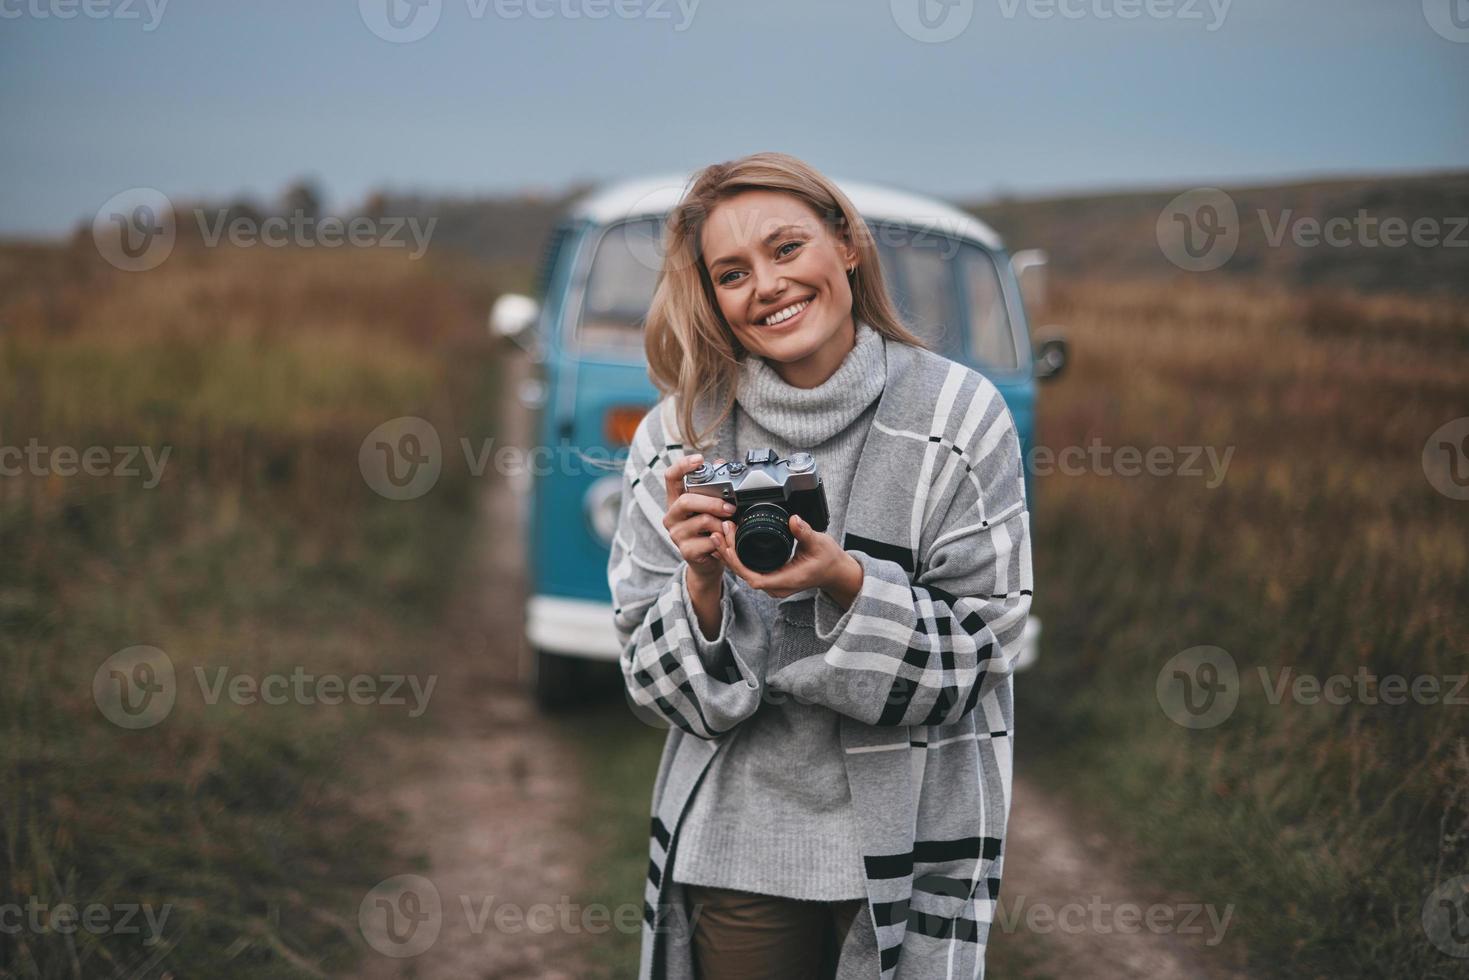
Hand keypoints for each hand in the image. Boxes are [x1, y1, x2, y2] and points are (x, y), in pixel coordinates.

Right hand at [661, 453, 734, 591]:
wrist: (709, 562)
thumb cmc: (710, 530)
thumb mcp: (712, 507)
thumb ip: (714, 486)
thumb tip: (720, 462)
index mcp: (676, 500)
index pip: (671, 477)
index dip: (682, 465)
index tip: (699, 459)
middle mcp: (672, 516)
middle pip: (686, 501)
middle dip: (712, 502)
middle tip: (730, 507)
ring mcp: (676, 534)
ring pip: (701, 521)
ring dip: (721, 523)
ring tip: (729, 526)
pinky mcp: (686, 551)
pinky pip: (708, 541)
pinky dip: (722, 540)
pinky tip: (725, 542)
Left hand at [713, 512, 862, 606]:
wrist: (835, 571)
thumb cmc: (828, 559)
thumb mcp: (819, 543)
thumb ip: (805, 532)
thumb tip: (794, 520)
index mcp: (786, 580)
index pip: (754, 579)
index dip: (738, 565)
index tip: (728, 546)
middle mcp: (776, 586)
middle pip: (744, 574)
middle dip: (729, 554)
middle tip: (720, 531)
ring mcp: (773, 584)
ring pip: (745, 572)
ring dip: (730, 554)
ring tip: (720, 533)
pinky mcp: (771, 577)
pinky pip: (749, 570)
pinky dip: (737, 557)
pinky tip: (727, 544)